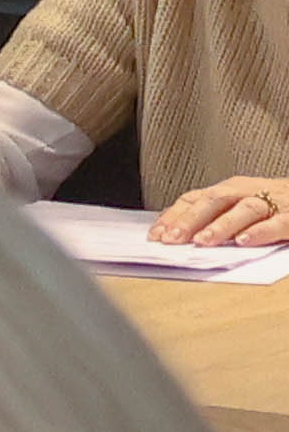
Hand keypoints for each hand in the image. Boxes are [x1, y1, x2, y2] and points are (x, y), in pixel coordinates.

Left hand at [167, 175, 288, 248]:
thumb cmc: (274, 204)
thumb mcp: (238, 204)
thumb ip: (211, 215)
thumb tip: (173, 232)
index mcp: (230, 189)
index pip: (195, 199)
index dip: (174, 216)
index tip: (156, 235)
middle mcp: (247, 192)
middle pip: (214, 201)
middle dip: (190, 220)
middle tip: (172, 239)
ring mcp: (272, 203)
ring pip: (243, 210)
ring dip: (221, 225)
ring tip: (202, 240)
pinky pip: (276, 223)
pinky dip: (259, 232)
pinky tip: (243, 241)